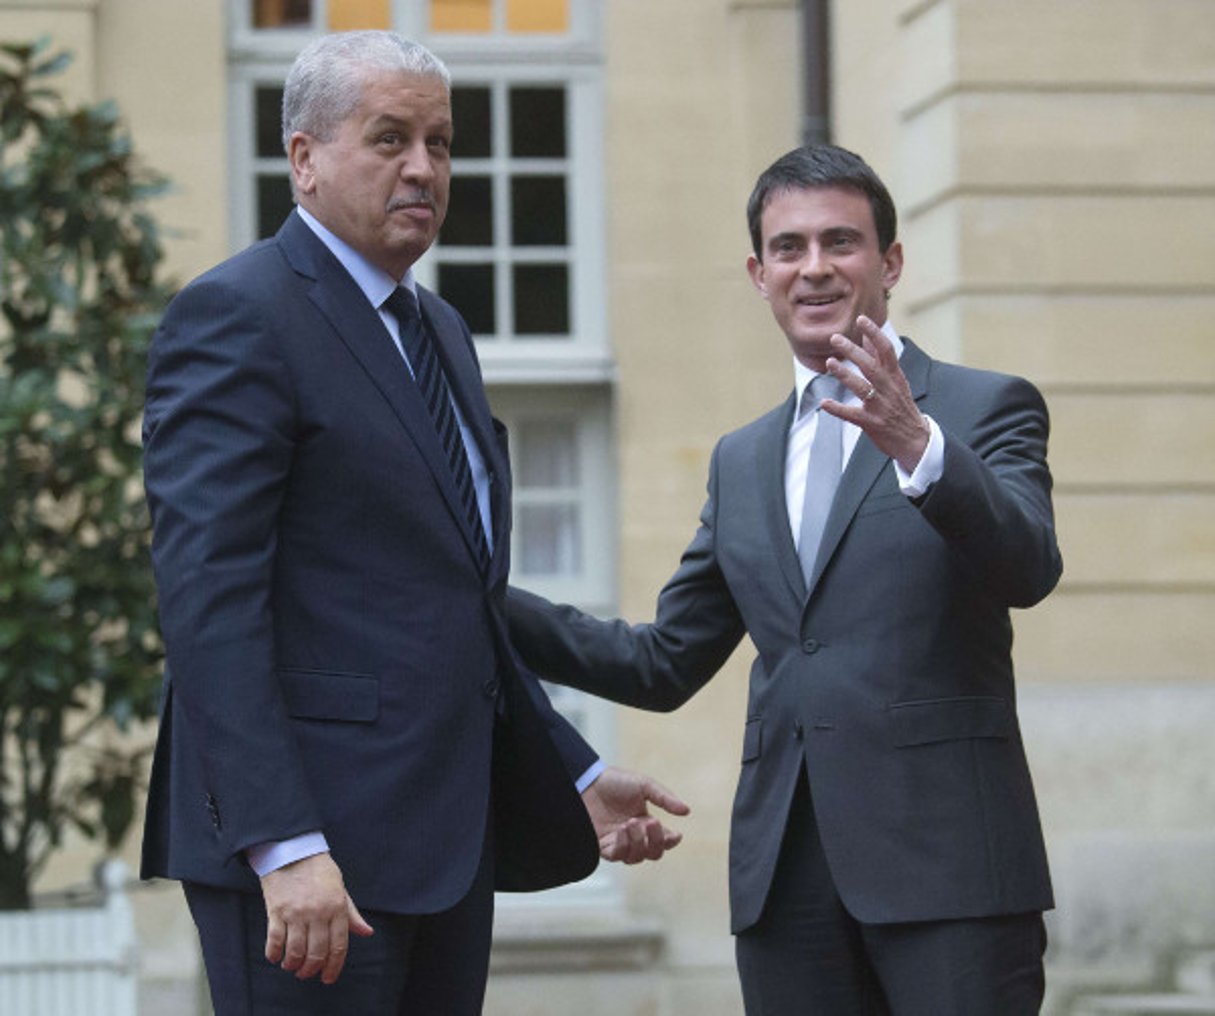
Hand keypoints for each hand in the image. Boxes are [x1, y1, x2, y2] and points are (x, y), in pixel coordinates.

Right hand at [260, 852, 373, 983]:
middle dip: (311, 970)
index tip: (328, 978)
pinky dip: (274, 954)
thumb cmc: (319, 871)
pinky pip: (275, 941)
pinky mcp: (276, 911)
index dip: (334, 966)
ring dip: (293, 965)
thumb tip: (367, 932)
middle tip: (306, 974)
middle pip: (316, 953)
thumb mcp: (340, 889)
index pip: (338, 945)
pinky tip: (276, 957)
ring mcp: (296, 913)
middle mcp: (318, 912)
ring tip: (292, 966)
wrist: (293, 850)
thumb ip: (351, 914)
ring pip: (295, 951)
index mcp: (337, 907)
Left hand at [581, 765, 689, 863]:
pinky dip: (622, 845)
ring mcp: (618, 842)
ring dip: (638, 842)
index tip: (675, 834)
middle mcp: (634, 836)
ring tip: (631, 822)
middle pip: (653, 854)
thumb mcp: (644, 785)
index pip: (664, 841)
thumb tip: (686, 811)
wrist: (588, 780)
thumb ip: (664, 798)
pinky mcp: (602, 845)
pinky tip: (620, 830)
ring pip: (636, 858)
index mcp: (646, 823)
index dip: (671, 841)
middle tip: (651, 822)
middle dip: (655, 842)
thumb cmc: (615, 781)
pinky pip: (616, 855)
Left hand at [823, 315, 929, 472]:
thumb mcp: (896, 380)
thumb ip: (880, 358)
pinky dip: (838, 409)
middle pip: (871, 366)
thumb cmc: (901, 406)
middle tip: (835, 338)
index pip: (887, 350)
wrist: (915, 440)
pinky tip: (824, 402)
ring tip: (829, 362)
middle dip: (853, 351)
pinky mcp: (871, 423)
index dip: (874, 334)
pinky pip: (852, 414)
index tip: (861, 319)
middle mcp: (889, 389)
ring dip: (845, 375)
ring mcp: (880, 406)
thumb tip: (866, 335)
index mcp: (895, 376)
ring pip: (862, 387)